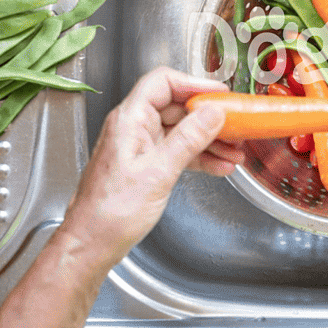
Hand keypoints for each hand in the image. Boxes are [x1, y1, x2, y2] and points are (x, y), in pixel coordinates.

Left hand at [60, 67, 244, 266]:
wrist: (91, 244)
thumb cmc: (111, 212)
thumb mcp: (158, 172)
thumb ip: (188, 139)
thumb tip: (213, 112)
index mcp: (130, 119)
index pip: (163, 82)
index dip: (195, 84)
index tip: (221, 95)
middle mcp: (133, 127)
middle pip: (177, 106)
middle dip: (209, 117)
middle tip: (235, 126)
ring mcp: (140, 146)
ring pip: (181, 131)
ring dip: (209, 140)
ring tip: (234, 151)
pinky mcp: (146, 165)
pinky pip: (178, 152)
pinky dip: (200, 157)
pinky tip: (220, 166)